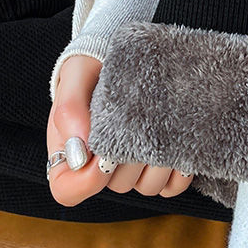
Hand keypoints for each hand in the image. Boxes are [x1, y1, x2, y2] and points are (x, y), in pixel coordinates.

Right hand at [47, 55, 193, 205]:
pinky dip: (179, 170)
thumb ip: (69, 110)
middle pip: (117, 185)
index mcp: (70, 154)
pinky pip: (172, 185)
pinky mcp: (161, 165)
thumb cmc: (92, 69)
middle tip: (138, 121)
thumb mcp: (75, 78)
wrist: (121, 56)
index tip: (105, 154)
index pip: (68, 190)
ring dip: (157, 161)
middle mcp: (101, 167)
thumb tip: (80, 155)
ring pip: (147, 186)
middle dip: (130, 158)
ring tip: (160, 123)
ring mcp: (133, 168)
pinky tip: (179, 140)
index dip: (87, 181)